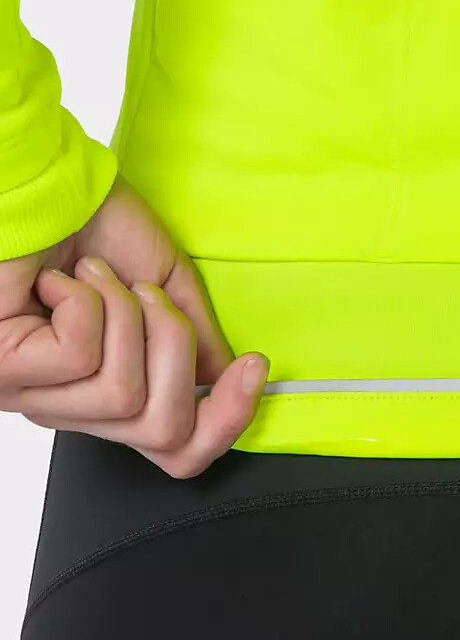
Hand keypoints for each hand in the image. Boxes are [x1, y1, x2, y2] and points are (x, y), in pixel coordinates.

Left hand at [0, 172, 269, 476]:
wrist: (49, 186)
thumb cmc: (93, 225)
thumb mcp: (169, 286)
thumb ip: (199, 341)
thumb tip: (229, 378)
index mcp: (107, 393)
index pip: (177, 453)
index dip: (227, 421)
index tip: (254, 365)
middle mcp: (70, 407)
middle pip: (164, 432)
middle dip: (177, 349)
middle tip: (149, 295)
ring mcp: (34, 397)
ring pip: (124, 396)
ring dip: (126, 317)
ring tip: (94, 279)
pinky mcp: (6, 372)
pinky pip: (82, 358)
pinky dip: (88, 304)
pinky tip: (61, 282)